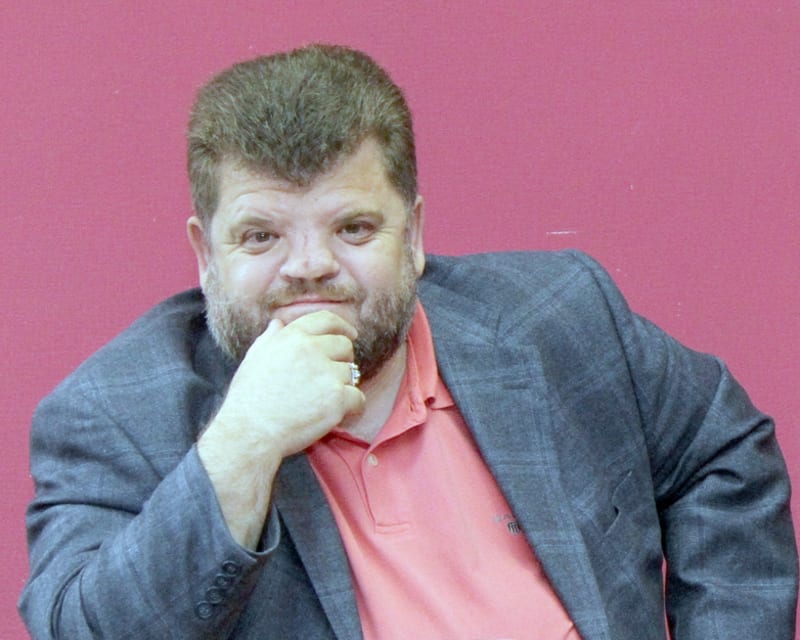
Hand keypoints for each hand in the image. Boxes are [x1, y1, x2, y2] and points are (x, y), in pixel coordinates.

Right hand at [196, 310, 364, 547]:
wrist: (250, 433)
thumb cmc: (248, 400)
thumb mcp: (254, 360)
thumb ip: (270, 339)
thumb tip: (279, 323)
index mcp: (292, 337)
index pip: (327, 320)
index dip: (342, 326)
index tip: (351, 334)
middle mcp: (311, 349)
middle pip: (344, 346)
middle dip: (343, 360)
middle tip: (332, 378)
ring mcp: (326, 373)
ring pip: (352, 373)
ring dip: (344, 386)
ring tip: (323, 401)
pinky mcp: (337, 398)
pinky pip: (358, 397)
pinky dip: (353, 407)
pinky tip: (339, 415)